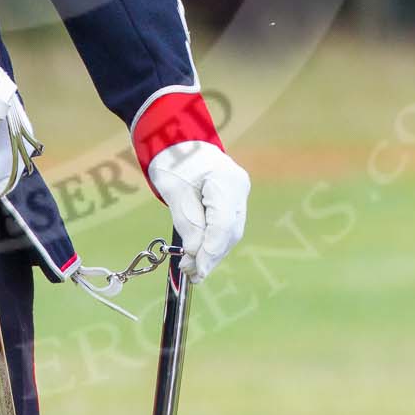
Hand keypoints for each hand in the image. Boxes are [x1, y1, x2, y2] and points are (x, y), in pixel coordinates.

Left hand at [148, 140, 249, 278]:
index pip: (222, 224)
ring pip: (230, 232)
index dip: (210, 251)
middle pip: (229, 231)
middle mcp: (240, 189)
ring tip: (194, 269)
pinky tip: (201, 255)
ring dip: (212, 252)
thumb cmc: (174, 161)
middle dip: (211, 255)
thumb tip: (195, 255)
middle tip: (192, 273)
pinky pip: (226, 226)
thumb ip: (188, 224)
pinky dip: (214, 241)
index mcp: (227, 181)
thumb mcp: (175, 193)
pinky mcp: (233, 200)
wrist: (178, 140)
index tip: (197, 270)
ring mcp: (239, 194)